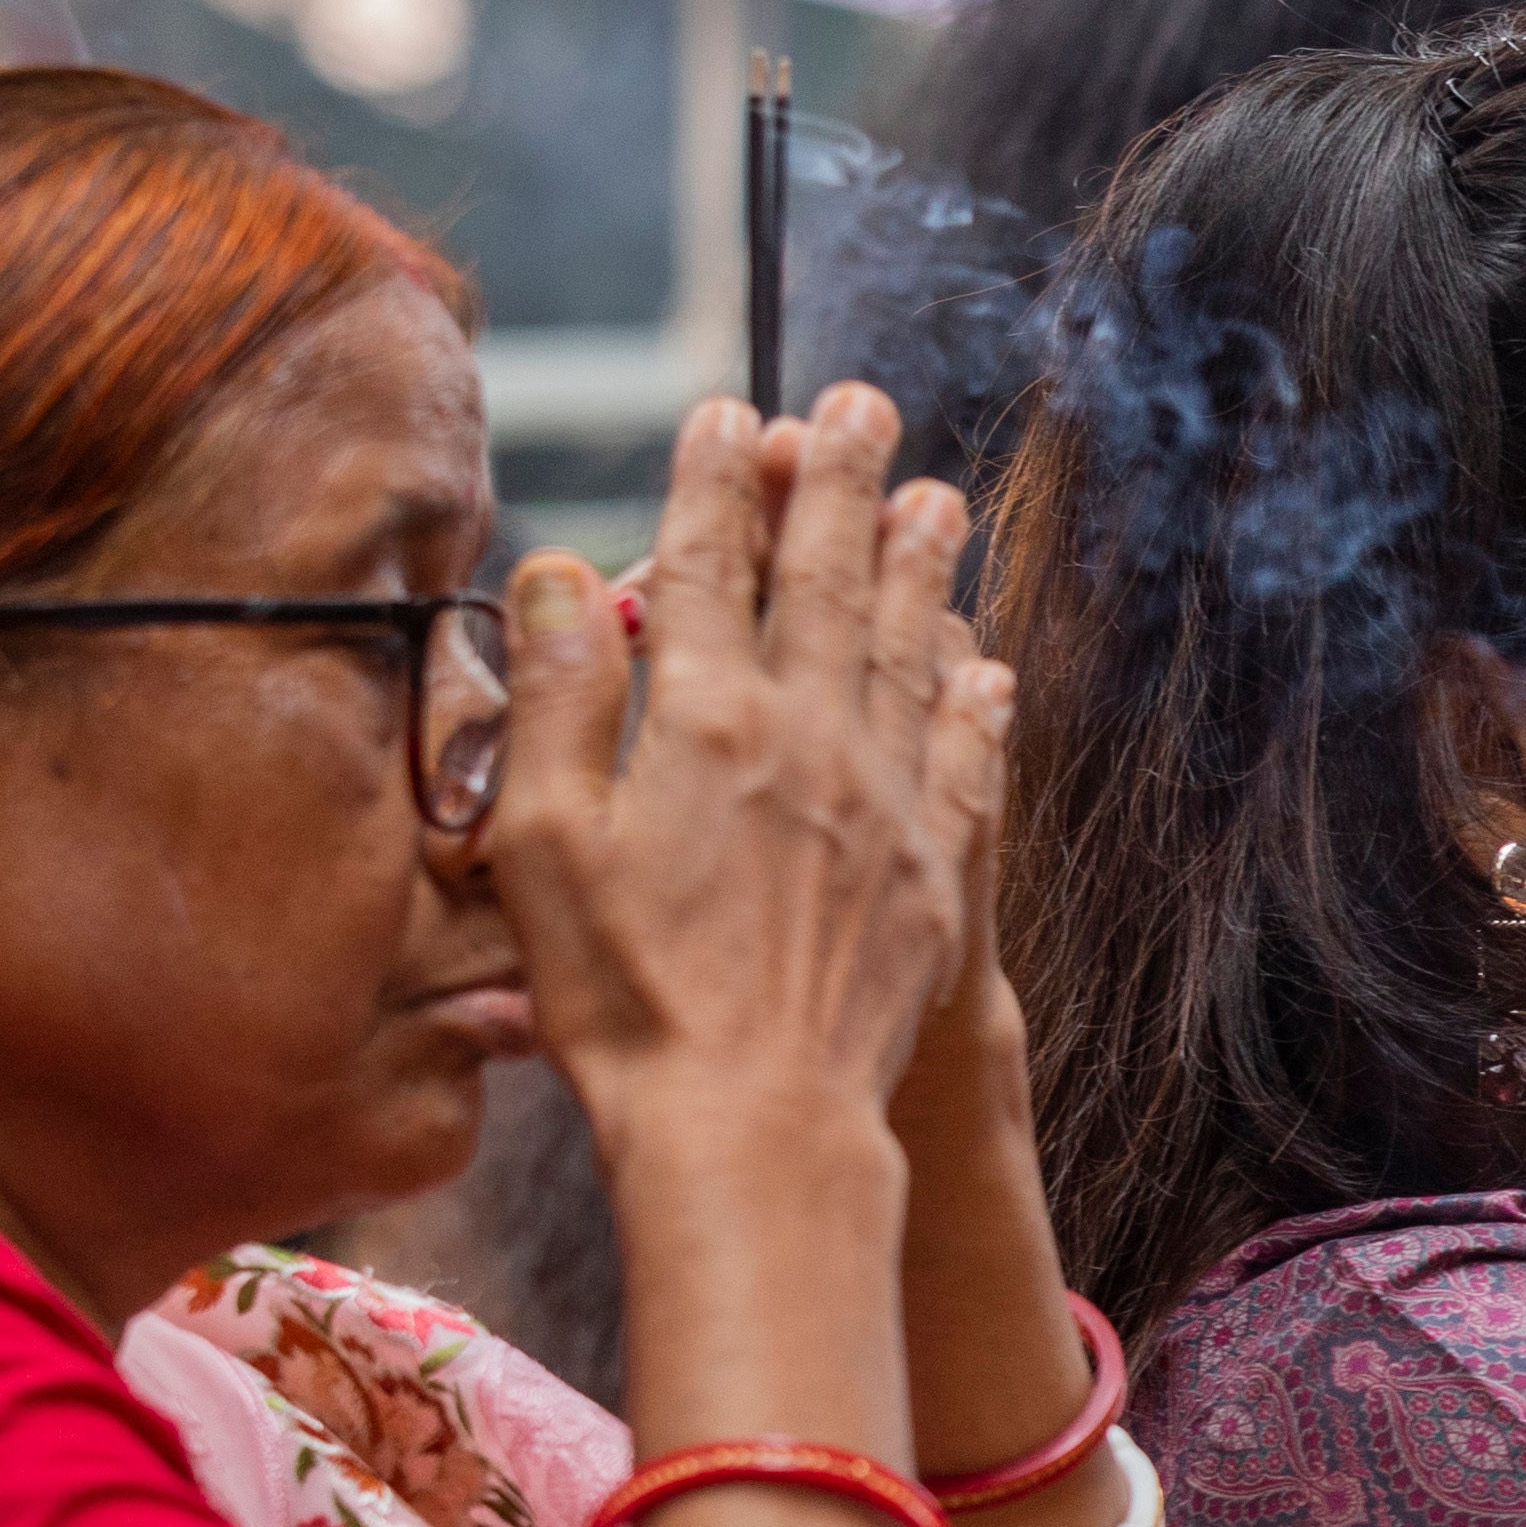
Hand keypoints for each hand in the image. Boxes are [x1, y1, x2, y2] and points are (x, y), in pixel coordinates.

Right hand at [492, 389, 1009, 1179]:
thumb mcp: (540, 841)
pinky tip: (984, 664)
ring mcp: (886, 804)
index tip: (730, 412)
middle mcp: (809, 741)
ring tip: (938, 498)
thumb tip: (564, 572)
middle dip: (840, 484)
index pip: (709, 565)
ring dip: (921, 568)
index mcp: (703, 722)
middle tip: (861, 406)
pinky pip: (967, 761)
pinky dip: (976, 701)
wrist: (754, 1120)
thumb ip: (558, 697)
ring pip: (909, 652)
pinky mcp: (937, 874)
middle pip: (827, 582)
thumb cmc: (624, 996)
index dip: (718, 481)